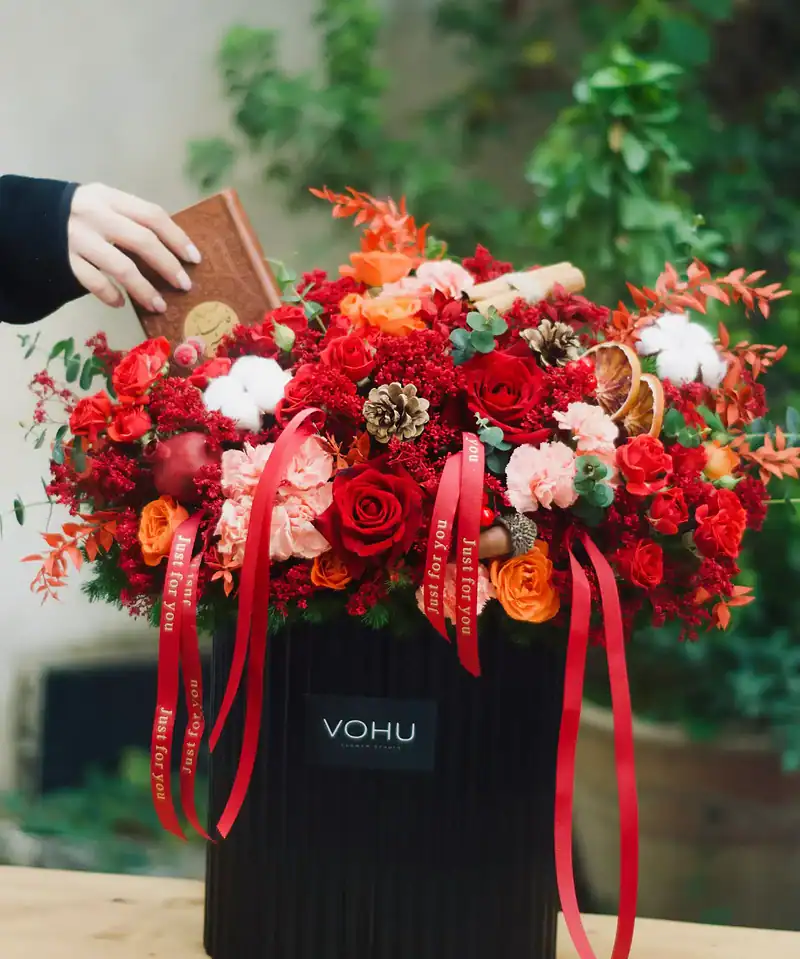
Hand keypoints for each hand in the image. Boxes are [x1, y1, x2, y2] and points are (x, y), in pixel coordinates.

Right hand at [68, 183, 201, 312]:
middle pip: (142, 241)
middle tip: (185, 286)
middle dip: (168, 266)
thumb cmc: (82, 214)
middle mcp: (96, 216)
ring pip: (121, 267)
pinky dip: (111, 295)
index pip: (152, 215)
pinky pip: (94, 283)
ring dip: (144, 289)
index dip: (177, 238)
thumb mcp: (105, 204)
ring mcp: (79, 239)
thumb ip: (132, 219)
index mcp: (110, 197)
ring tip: (159, 305)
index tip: (194, 259)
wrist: (33, 216)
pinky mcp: (65, 260)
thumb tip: (174, 251)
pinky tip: (121, 303)